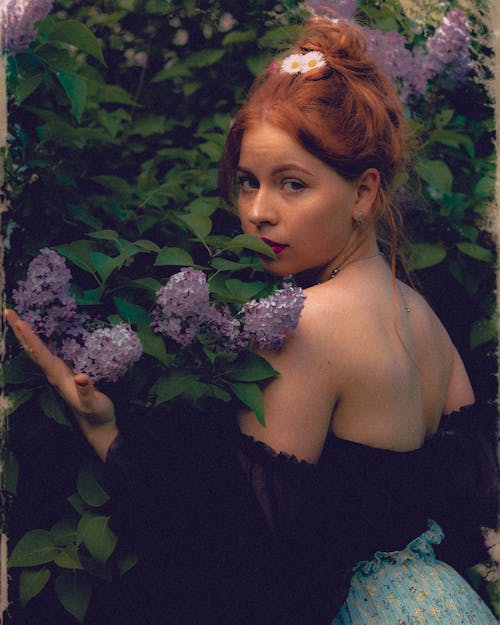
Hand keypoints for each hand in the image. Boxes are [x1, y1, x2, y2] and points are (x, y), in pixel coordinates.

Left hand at [4, 309, 116, 459]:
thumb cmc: (97, 414)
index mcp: (57, 376)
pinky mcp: (64, 374)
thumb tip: (80, 377)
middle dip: (20, 331)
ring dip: (27, 336)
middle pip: (32, 349)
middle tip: (8, 312)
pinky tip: (39, 337)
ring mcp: (57, 374)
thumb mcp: (94, 403)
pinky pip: (46, 354)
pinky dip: (39, 343)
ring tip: (17, 320)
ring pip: (37, 351)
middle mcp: (53, 373)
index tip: (18, 320)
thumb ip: (87, 391)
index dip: (29, 336)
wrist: (97, 426)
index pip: (40, 353)